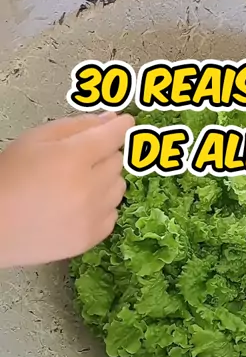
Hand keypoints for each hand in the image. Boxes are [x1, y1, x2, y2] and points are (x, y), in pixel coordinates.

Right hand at [0, 112, 133, 267]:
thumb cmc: (8, 178)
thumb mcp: (36, 139)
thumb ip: (77, 126)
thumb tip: (110, 119)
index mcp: (73, 159)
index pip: (113, 136)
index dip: (120, 126)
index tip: (124, 122)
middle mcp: (88, 188)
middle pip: (118, 161)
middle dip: (104, 154)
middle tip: (81, 158)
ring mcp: (91, 216)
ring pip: (119, 187)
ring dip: (105, 180)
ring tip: (77, 183)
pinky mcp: (91, 238)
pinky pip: (113, 213)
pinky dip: (101, 206)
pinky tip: (78, 204)